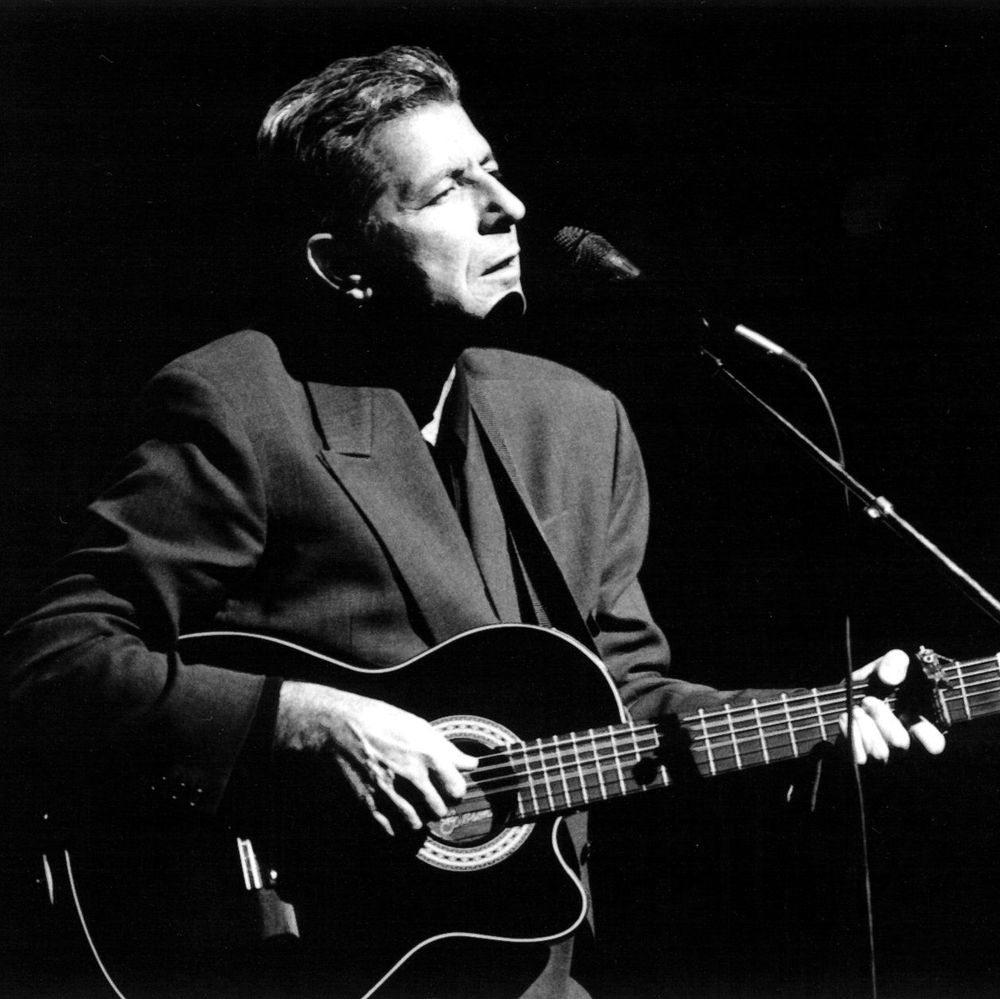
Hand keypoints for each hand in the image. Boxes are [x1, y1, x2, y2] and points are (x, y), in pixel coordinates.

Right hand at [274, 680, 477, 836]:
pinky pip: (389, 829)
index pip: (457, 789)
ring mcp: (389, 790)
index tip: (451, 790)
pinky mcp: (368, 802)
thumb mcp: (418, 726)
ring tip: (416, 811)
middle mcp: (411, 775)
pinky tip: (396, 819)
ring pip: (416, 824)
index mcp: (427, 754)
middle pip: (439, 810)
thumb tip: (470, 763)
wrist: (340, 726)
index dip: (457, 792)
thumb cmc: (381, 721)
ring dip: (419, 820)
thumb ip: (447, 748)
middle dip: (439, 808)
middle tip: (434, 801)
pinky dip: (396, 829)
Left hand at [839, 649, 945, 763]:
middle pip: (900, 743)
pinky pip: (859, 758)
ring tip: (856, 708)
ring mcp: (884, 757)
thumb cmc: (878, 682)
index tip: (906, 714)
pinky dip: (851, 734)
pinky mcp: (861, 760)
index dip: (926, 735)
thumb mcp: (889, 665)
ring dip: (863, 725)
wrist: (846, 696)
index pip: (935, 744)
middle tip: (868, 700)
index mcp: (919, 725)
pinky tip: (846, 718)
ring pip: (879, 753)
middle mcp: (905, 746)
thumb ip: (895, 663)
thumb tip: (889, 678)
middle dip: (881, 717)